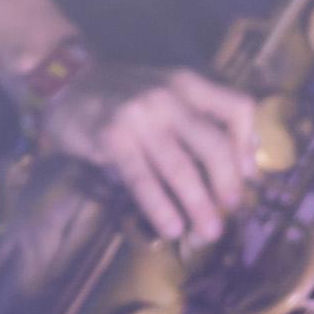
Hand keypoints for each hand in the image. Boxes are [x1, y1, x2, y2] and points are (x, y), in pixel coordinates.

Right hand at [35, 62, 260, 246]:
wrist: (64, 81)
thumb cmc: (122, 94)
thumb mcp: (164, 92)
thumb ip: (196, 119)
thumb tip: (238, 165)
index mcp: (187, 84)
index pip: (237, 108)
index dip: (248, 144)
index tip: (247, 174)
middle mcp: (168, 97)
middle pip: (214, 146)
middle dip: (227, 185)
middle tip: (231, 210)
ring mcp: (138, 117)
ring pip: (180, 169)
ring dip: (199, 206)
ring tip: (208, 233)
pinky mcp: (112, 138)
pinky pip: (143, 180)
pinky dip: (160, 208)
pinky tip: (170, 227)